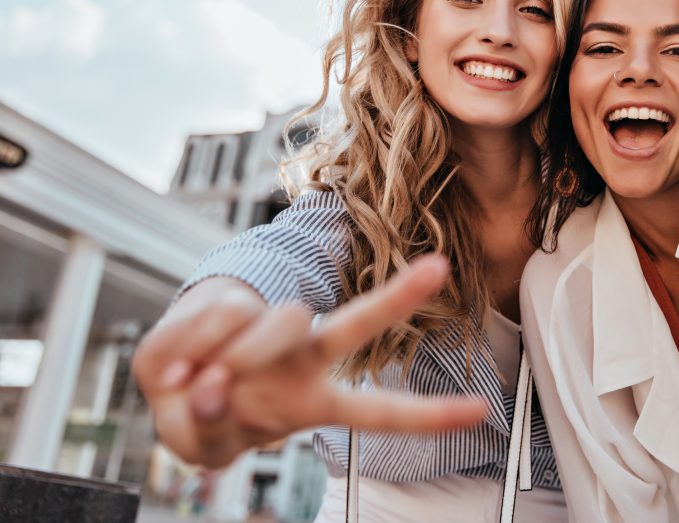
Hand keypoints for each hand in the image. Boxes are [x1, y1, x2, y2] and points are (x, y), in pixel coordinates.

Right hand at [133, 255, 486, 467]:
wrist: (167, 377)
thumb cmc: (202, 415)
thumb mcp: (203, 442)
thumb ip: (207, 428)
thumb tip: (206, 386)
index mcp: (312, 400)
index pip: (378, 410)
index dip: (428, 416)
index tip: (480, 411)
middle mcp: (305, 358)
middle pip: (354, 326)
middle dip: (398, 299)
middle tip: (438, 268)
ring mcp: (271, 331)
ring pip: (276, 321)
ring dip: (229, 359)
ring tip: (194, 386)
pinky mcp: (233, 307)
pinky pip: (218, 318)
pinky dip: (186, 347)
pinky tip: (174, 366)